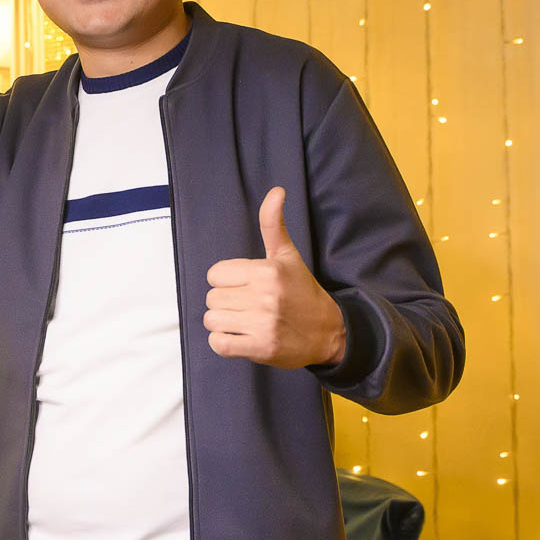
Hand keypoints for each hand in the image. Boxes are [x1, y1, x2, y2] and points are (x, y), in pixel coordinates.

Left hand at [203, 187, 346, 368]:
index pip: (215, 274)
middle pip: (212, 297)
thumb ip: (273, 224)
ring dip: (223, 323)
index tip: (245, 286)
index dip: (226, 281)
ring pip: (212, 320)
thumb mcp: (288, 255)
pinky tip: (240, 337)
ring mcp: (262, 324)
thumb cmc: (302, 291)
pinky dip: (223, 342)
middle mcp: (264, 296)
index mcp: (266, 271)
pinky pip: (218, 344)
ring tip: (244, 321)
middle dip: (226, 302)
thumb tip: (276, 191)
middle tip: (248, 305)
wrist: (327, 332)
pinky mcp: (260, 348)